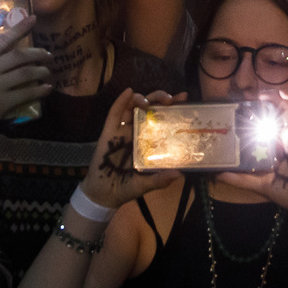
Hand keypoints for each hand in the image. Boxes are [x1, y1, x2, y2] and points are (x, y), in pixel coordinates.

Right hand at [0, 13, 55, 154]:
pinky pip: (26, 92)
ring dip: (41, 71)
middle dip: (38, 53)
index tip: (33, 19)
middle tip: (49, 54)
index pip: (0, 40)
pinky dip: (40, 89)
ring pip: (25, 73)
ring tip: (48, 71)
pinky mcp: (1, 103)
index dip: (18, 28)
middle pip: (18, 55)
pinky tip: (47, 88)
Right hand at [80, 90, 184, 211]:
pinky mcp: (108, 133)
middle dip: (158, 99)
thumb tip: (178, 173)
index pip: (162, 120)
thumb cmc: (126, 187)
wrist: (104, 195)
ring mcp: (122, 131)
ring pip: (132, 107)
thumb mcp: (146, 185)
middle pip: (149, 109)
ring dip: (141, 98)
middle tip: (169, 99)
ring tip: (147, 100)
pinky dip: (121, 102)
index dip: (172, 108)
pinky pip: (114, 114)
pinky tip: (128, 92)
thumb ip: (160, 180)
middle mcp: (137, 133)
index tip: (184, 98)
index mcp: (149, 142)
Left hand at [219, 95, 287, 216]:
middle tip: (260, 94)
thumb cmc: (287, 193)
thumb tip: (217, 174)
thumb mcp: (259, 183)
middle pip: (285, 111)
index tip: (249, 99)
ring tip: (281, 91)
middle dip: (275, 99)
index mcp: (279, 144)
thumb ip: (240, 179)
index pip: (271, 121)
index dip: (263, 108)